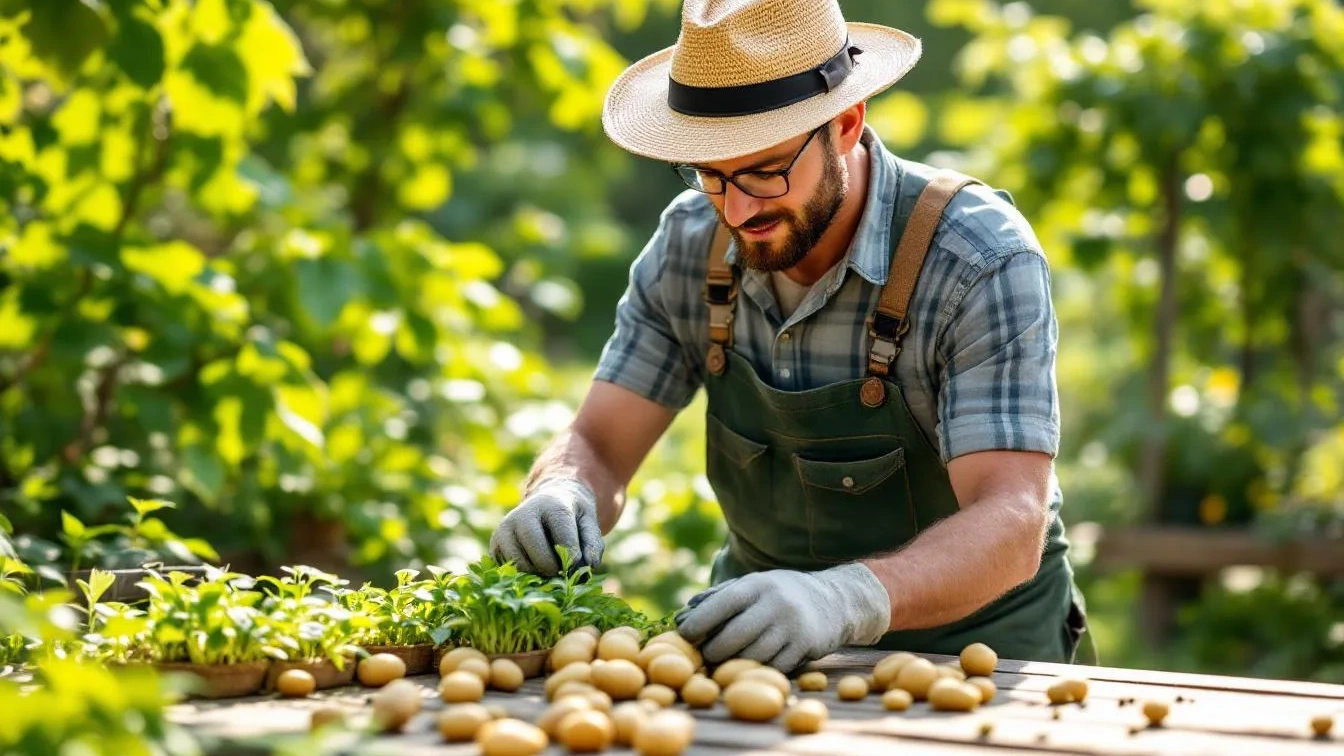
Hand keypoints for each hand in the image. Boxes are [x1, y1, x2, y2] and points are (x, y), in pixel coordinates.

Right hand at [488, 478, 603, 574]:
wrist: (547, 501)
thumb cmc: (571, 516)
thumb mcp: (589, 522)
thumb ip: (593, 544)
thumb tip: (588, 567)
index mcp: (551, 505)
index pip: (562, 538)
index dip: (572, 557)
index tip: (577, 564)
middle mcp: (523, 514)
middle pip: (538, 553)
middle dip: (554, 568)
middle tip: (561, 570)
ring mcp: (505, 529)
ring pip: (520, 565)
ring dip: (538, 575)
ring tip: (548, 567)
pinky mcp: (495, 544)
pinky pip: (508, 570)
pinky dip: (523, 575)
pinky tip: (533, 565)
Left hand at [674, 563, 889, 671]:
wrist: (834, 600)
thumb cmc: (779, 595)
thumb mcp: (752, 586)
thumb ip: (717, 599)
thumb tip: (680, 618)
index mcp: (756, 585)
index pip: (720, 604)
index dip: (698, 623)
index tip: (684, 636)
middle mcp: (774, 603)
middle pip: (734, 636)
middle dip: (713, 652)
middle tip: (704, 659)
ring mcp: (792, 626)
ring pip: (753, 656)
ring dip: (734, 666)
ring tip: (724, 667)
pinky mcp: (806, 646)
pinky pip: (774, 668)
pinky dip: (759, 672)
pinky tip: (751, 670)